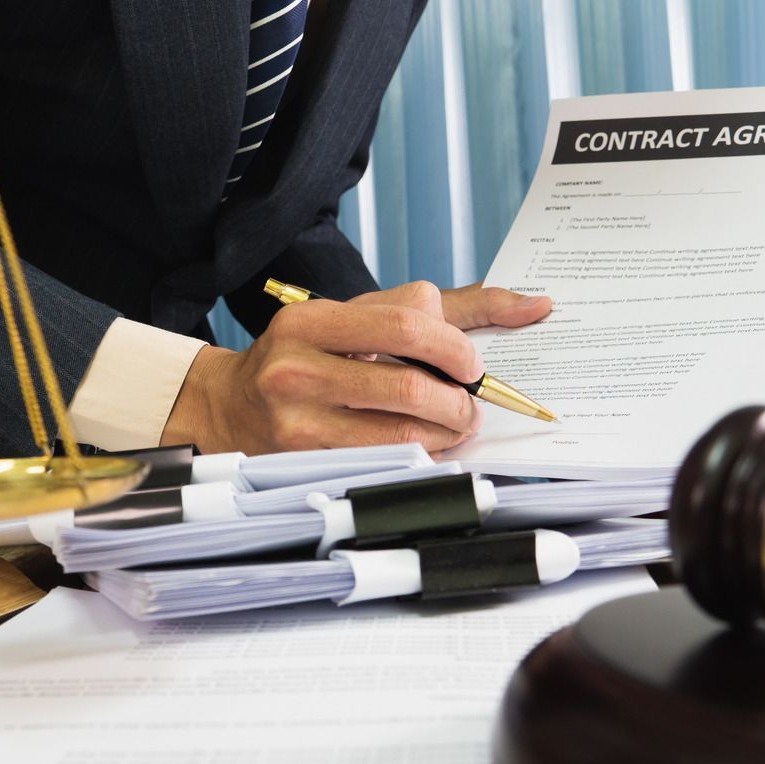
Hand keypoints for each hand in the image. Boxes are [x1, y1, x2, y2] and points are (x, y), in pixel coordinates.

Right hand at [162, 280, 551, 453]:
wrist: (230, 407)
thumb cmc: (310, 358)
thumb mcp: (361, 318)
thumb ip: (448, 309)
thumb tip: (534, 304)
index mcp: (313, 318)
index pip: (406, 322)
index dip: (455, 347)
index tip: (471, 365)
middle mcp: (297, 365)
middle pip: (408, 382)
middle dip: (457, 400)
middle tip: (470, 406)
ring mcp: (296, 417)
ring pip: (399, 428)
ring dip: (444, 432)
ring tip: (453, 426)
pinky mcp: (301, 458)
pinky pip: (382, 459)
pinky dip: (418, 453)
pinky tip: (422, 444)